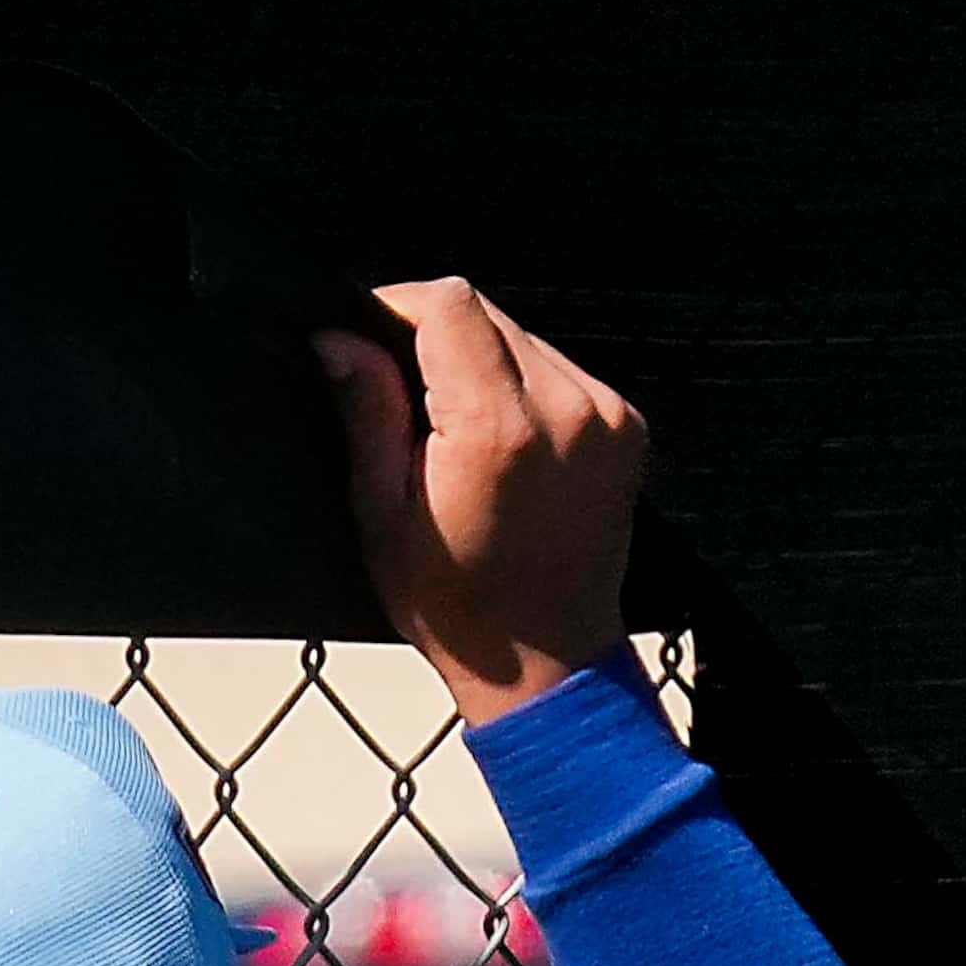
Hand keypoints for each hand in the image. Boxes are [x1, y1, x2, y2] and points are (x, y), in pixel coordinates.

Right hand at [308, 277, 648, 725]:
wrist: (547, 659)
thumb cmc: (457, 605)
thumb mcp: (383, 515)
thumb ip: (366, 414)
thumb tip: (339, 341)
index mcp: (498, 431)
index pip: (449, 306)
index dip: (394, 306)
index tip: (364, 331)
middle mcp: (564, 409)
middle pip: (486, 312)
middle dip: (431, 336)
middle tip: (397, 392)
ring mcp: (604, 413)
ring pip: (522, 336)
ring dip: (476, 359)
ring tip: (449, 428)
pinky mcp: (626, 423)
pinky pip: (558, 369)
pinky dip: (518, 385)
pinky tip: (497, 441)